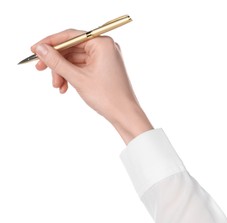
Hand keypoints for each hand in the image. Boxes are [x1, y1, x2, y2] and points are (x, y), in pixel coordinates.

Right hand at [31, 29, 152, 142]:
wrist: (124, 115)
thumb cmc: (107, 96)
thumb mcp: (78, 78)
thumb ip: (57, 62)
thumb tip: (40, 49)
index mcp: (102, 43)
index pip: (71, 36)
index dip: (50, 43)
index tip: (35, 50)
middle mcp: (104, 47)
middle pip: (72, 49)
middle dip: (57, 63)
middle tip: (40, 70)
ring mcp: (104, 59)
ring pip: (75, 60)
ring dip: (63, 72)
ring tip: (57, 86)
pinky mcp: (103, 69)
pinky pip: (82, 68)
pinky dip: (72, 76)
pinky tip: (65, 88)